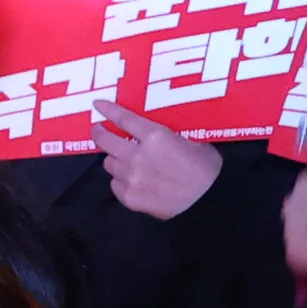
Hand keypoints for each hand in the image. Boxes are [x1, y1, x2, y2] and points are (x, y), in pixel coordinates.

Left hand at [92, 101, 223, 220]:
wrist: (208, 202)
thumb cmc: (206, 170)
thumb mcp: (193, 141)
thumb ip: (167, 135)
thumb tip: (153, 132)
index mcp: (156, 137)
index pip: (124, 118)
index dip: (108, 110)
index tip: (97, 105)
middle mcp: (137, 156)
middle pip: (106, 141)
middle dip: (100, 133)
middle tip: (99, 130)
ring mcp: (130, 178)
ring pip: (109, 163)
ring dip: (115, 159)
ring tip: (124, 160)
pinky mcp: (129, 198)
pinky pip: (115, 184)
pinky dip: (121, 180)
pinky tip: (132, 181)